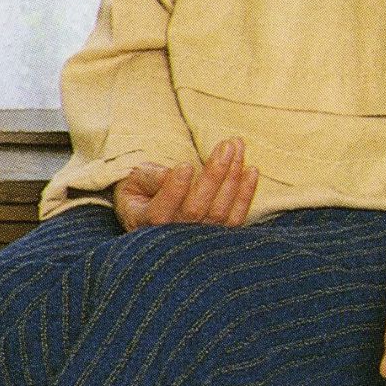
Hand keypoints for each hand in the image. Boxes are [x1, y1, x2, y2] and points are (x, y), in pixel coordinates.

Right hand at [112, 138, 258, 229]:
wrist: (151, 210)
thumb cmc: (140, 191)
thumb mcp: (133, 180)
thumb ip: (148, 177)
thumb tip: (169, 174)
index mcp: (145, 223)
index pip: (159, 212)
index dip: (174, 190)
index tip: (185, 166)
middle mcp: (172, 238)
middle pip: (196, 210)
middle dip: (214, 175)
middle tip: (227, 145)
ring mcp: (198, 241)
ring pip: (219, 212)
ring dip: (232, 178)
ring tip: (237, 147)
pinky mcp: (218, 236)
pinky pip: (235, 219)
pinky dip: (245, 195)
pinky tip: (251, 170)